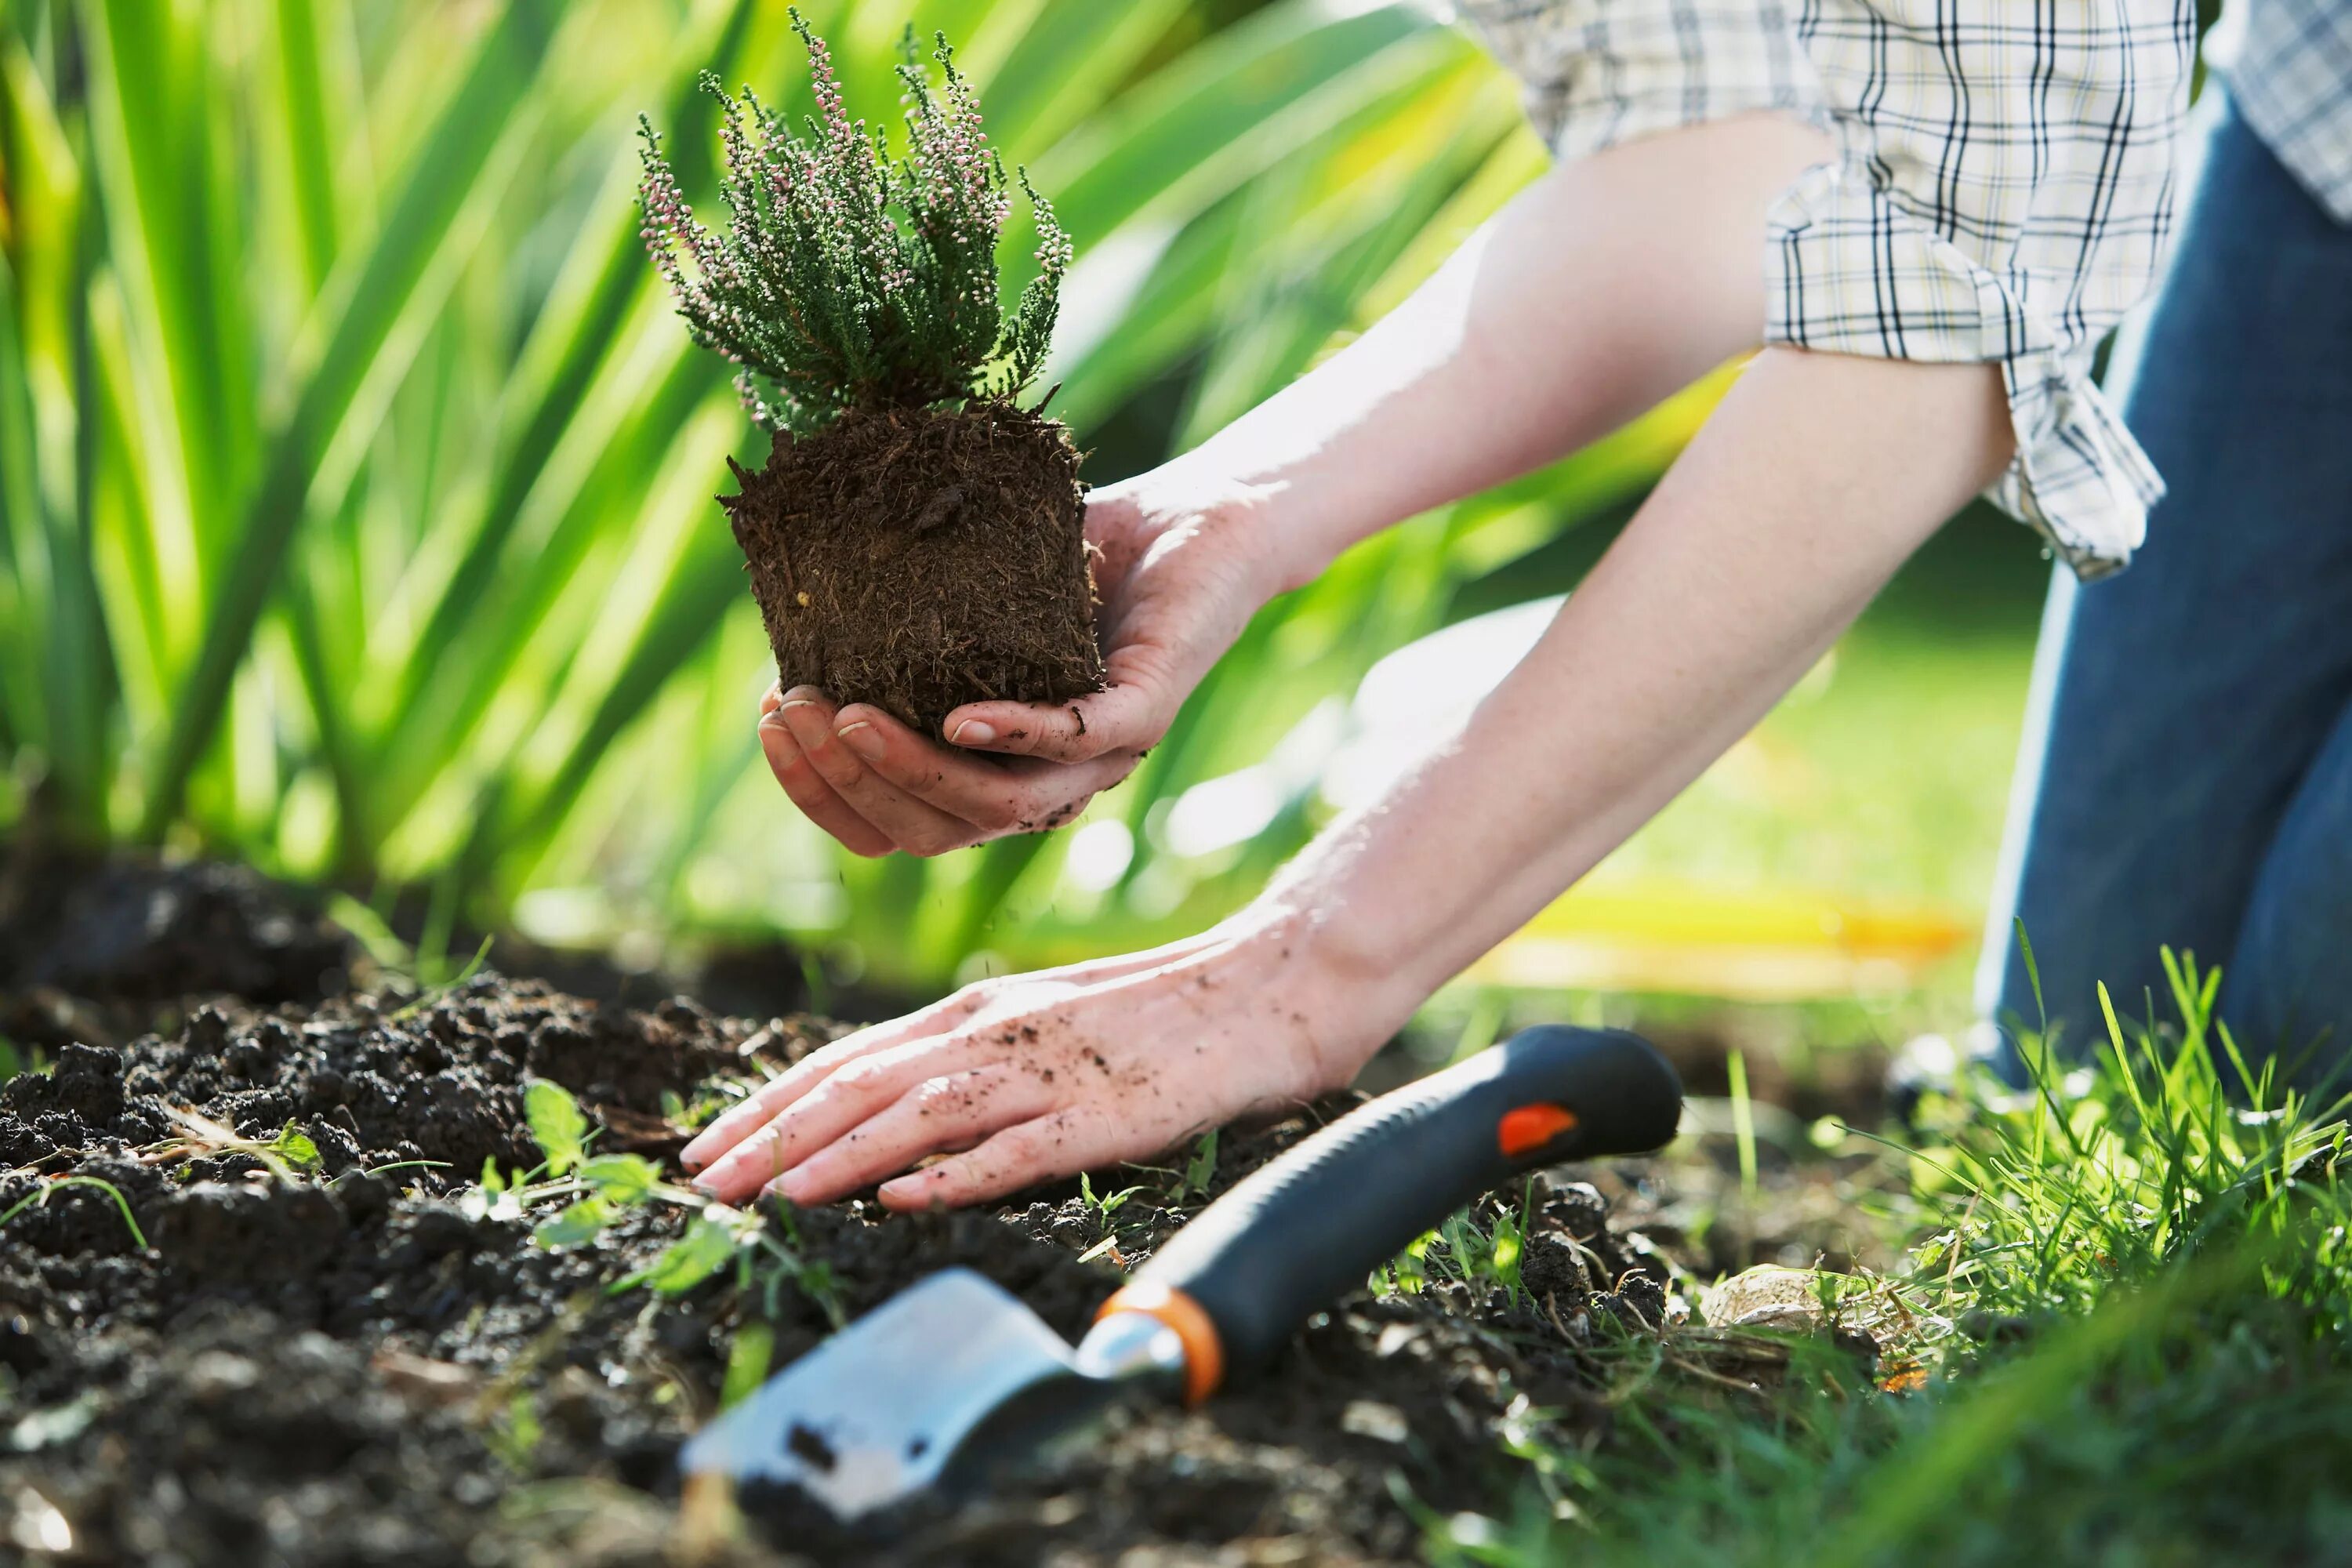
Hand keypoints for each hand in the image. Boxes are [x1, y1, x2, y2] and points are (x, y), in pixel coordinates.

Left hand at [678, 911, 1405, 1209]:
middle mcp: (998, 1031)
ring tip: (773, 1196)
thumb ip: (968, 1061)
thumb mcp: (1044, 1024)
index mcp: (977, 1010)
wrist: (1271, 985)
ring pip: (924, 1113)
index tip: (704, 1145)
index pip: (847, 1059)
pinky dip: (959, 1174)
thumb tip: (886, 1123)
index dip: (769, 1104)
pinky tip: (907, 1199)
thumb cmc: (1159, 1014)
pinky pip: (1024, 1147)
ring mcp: (1053, 1070)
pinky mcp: (1110, 1112)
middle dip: (773, 1135)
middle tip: (702, 1184)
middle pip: (864, 1084)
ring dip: (840, 1156)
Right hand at [759, 472, 1294, 856]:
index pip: (896, 825)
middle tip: (795, 712)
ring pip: (1000, 809)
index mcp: (993, 771)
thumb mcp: (965, 593)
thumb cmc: (1073, 557)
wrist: (1192, 517)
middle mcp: (1044, 781)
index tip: (769, 723)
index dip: (823, 794)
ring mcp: (1100, 756)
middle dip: (850, 783)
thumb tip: (785, 610)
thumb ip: (896, 623)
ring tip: (851, 719)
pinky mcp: (1148, 708)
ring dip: (914, 773)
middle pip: (935, 832)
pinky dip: (1015, 734)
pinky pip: (1078, 740)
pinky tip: (958, 718)